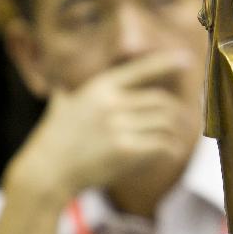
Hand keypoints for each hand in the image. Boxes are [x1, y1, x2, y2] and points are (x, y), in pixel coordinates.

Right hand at [3, 51, 194, 209]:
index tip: (187, 59)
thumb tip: (59, 88)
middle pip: (161, 101)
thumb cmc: (51, 143)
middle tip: (184, 119)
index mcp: (99, 89)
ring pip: (166, 123)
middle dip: (176, 112)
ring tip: (175, 138)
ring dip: (175, 131)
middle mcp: (111, 103)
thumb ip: (65, 96)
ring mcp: (119, 126)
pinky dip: (170, 149)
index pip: (140, 70)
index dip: (165, 63)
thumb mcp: (59, 110)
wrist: (45, 174)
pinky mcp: (126, 150)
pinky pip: (161, 144)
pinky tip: (171, 153)